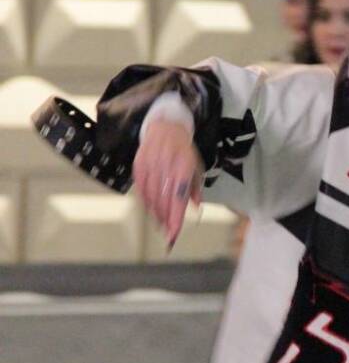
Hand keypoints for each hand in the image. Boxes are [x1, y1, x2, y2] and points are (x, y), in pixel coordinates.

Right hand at [132, 120, 203, 246]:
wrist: (165, 128)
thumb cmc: (183, 150)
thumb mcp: (196, 166)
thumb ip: (194, 188)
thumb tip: (195, 207)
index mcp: (183, 166)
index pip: (178, 198)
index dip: (175, 218)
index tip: (173, 234)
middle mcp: (166, 166)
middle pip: (164, 200)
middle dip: (166, 220)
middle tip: (169, 233)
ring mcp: (150, 165)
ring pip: (151, 197)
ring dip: (156, 214)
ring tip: (162, 224)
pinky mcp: (139, 165)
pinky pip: (141, 189)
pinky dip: (146, 202)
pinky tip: (151, 211)